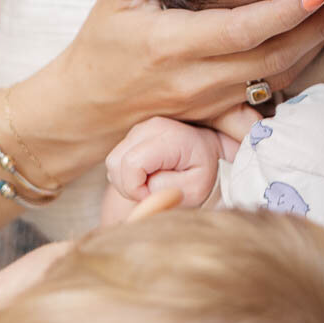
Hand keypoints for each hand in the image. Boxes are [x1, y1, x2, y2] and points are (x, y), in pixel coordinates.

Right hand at [25, 0, 323, 165]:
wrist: (84, 110)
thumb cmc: (101, 47)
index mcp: (173, 45)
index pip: (239, 31)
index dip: (282, 13)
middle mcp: (198, 79)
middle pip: (272, 59)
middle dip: (314, 29)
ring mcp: (210, 103)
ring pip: (275, 81)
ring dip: (312, 50)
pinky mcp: (216, 117)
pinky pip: (264, 104)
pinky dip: (292, 81)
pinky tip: (313, 51)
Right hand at [105, 117, 225, 207]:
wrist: (210, 153)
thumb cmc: (204, 172)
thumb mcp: (196, 189)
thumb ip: (169, 192)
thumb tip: (143, 190)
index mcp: (170, 138)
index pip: (132, 164)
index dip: (136, 188)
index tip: (153, 195)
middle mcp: (151, 127)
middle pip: (115, 162)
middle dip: (128, 186)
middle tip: (151, 192)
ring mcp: (140, 128)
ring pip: (113, 161)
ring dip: (126, 180)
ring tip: (150, 184)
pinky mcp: (134, 134)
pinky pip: (116, 159)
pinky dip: (126, 173)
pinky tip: (146, 175)